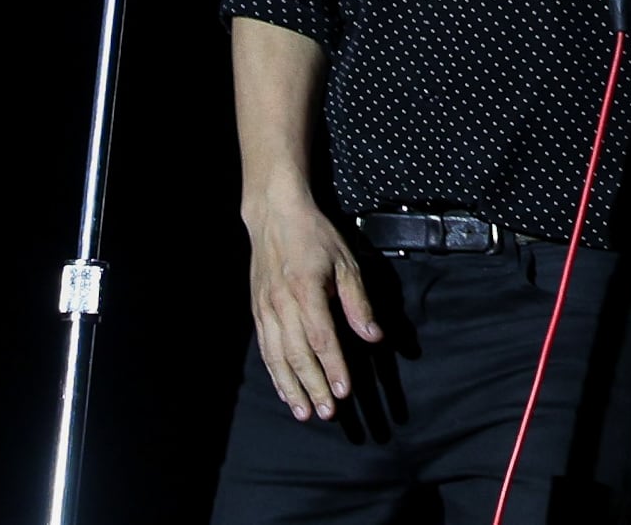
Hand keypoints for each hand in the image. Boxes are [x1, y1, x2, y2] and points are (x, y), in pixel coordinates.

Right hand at [244, 192, 380, 420]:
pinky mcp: (257, 312)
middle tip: (328, 413)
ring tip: (304, 413)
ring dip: (292, 388)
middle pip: (298, 355)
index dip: (333, 367)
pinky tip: (285, 391)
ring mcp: (265, 310)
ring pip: (277, 358)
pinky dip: (275, 374)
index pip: (322, 338)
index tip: (344, 391)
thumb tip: (373, 336)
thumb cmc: (316, 237)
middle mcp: (281, 305)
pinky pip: (265, 350)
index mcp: (306, 291)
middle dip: (313, 387)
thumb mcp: (346, 262)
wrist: (275, 217)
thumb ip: (358, 301)